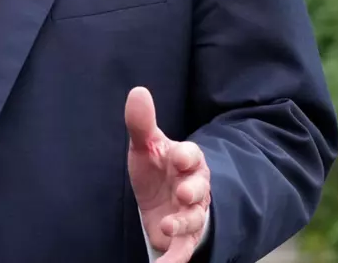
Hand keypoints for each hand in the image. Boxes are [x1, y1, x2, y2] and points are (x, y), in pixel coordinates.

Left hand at [126, 87, 211, 262]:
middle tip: (184, 192)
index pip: (192, 155)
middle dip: (194, 190)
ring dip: (184, 222)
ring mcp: (192, 213)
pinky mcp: (184, 237)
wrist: (161, 198)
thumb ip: (141, 123)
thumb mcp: (146, 146)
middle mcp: (195, 187)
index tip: (177, 156)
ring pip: (195, 218)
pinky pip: (184, 249)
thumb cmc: (157, 168)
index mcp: (187, 161)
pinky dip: (176, 259)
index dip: (186, 156)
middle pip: (200, 188)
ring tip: (167, 224)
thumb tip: (137, 91)